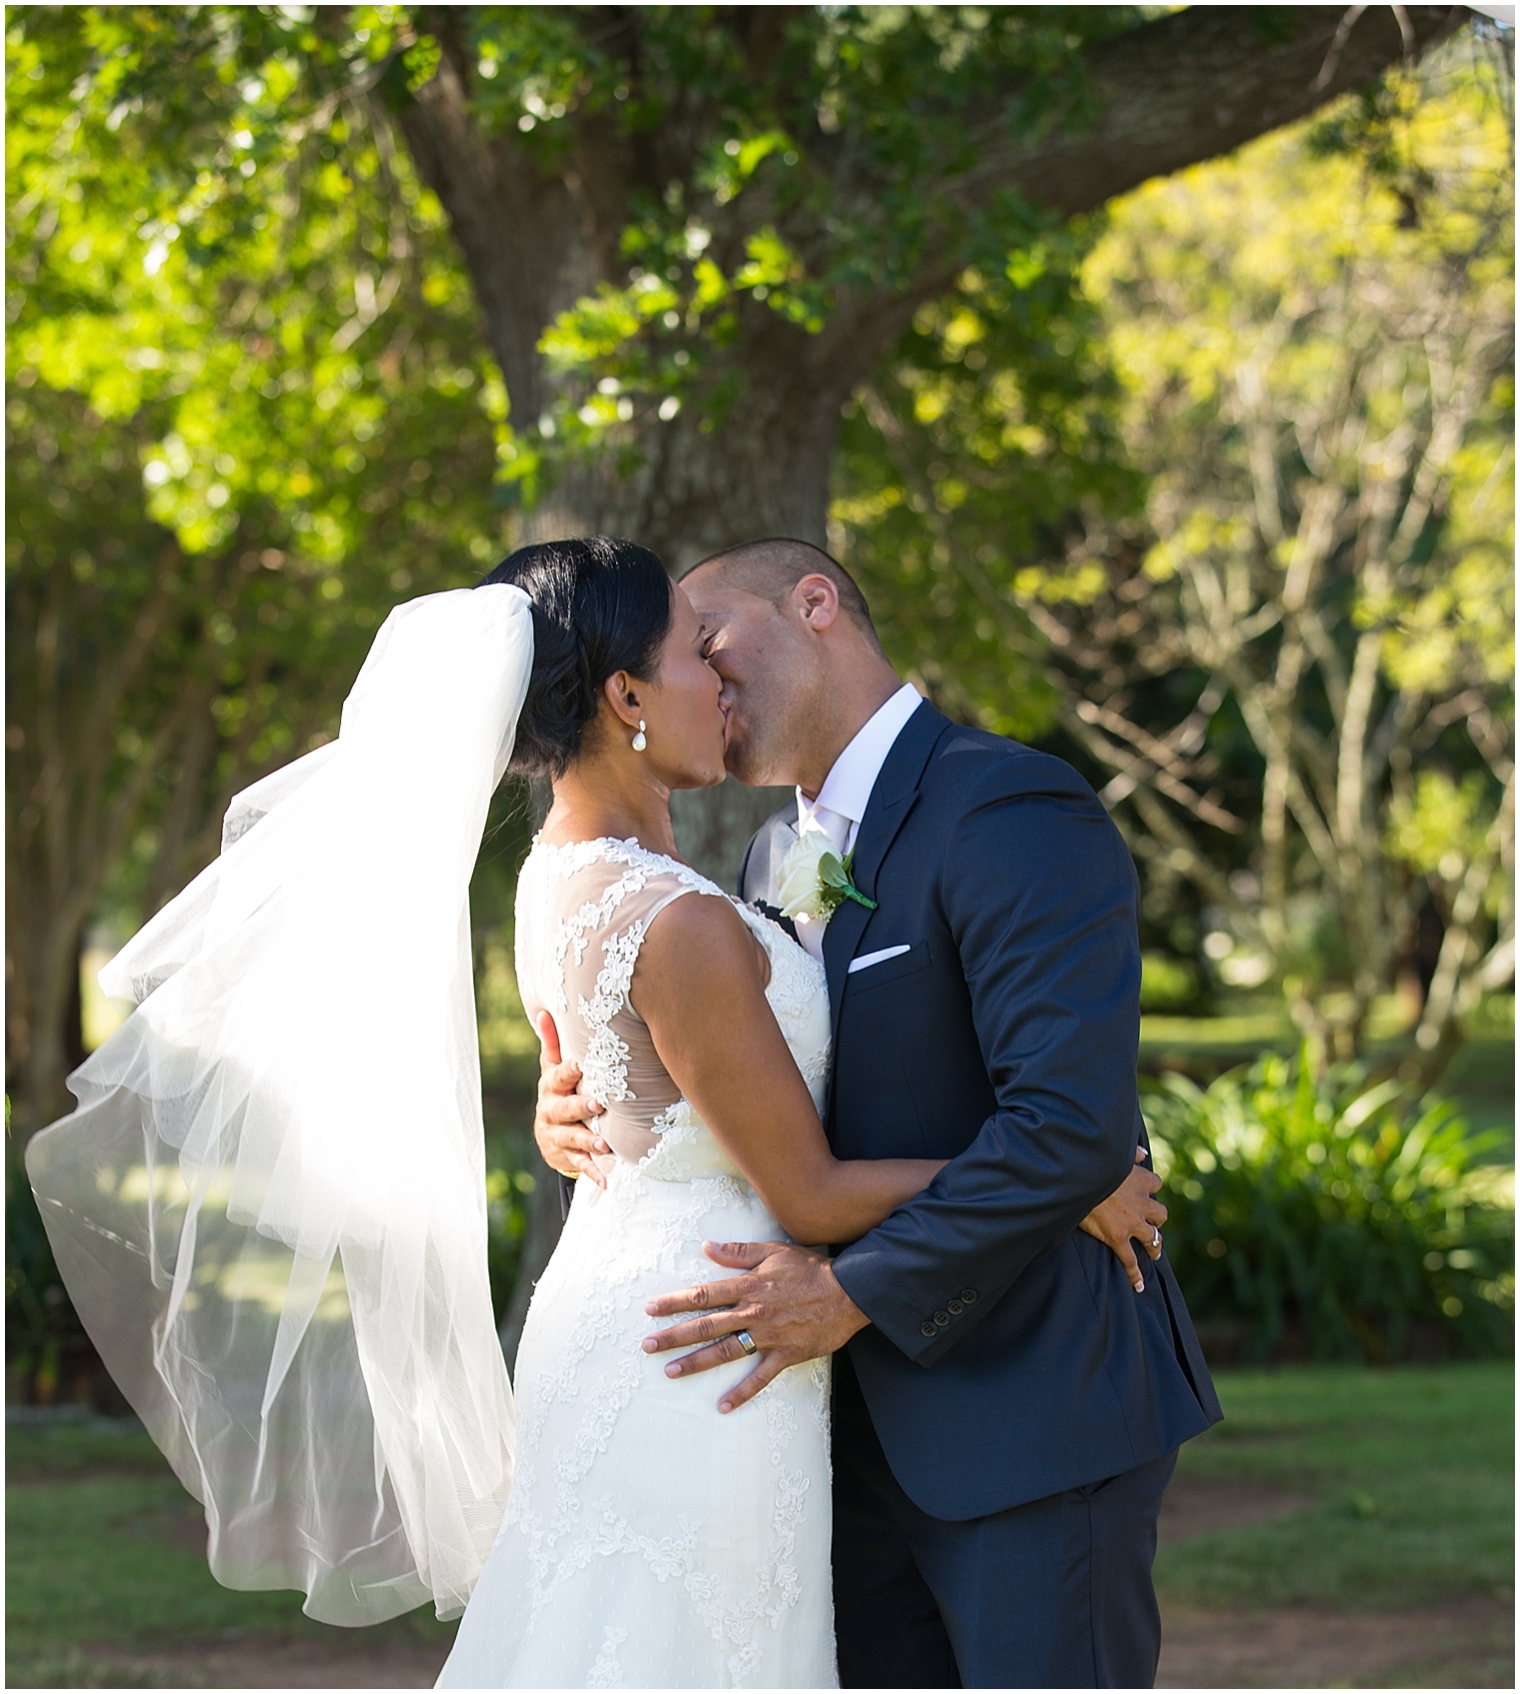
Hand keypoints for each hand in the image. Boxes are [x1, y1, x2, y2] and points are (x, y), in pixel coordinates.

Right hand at [532, 1010, 610, 1188]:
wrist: (548, 1135)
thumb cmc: (558, 1093)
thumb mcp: (552, 1070)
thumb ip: (552, 1044)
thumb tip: (544, 1010)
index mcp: (550, 1088)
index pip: (556, 1077)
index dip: (566, 1072)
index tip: (579, 1064)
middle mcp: (551, 1112)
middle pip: (564, 1109)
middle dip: (580, 1107)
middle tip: (598, 1104)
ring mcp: (557, 1136)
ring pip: (572, 1138)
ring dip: (588, 1141)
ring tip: (605, 1145)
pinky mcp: (565, 1156)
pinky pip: (580, 1164)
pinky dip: (593, 1173)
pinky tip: (606, 1180)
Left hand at [641, 1240, 869, 1413]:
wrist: (849, 1291)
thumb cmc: (810, 1268)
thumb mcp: (773, 1251)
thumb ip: (738, 1251)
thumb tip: (707, 1247)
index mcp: (748, 1286)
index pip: (703, 1295)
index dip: (674, 1302)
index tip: (651, 1310)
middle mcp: (753, 1312)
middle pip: (706, 1325)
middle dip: (674, 1336)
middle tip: (647, 1346)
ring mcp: (769, 1336)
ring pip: (725, 1351)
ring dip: (696, 1363)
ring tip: (671, 1372)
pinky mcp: (786, 1354)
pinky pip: (760, 1377)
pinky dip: (742, 1393)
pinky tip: (723, 1406)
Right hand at [1080, 1146, 1166, 1291]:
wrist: (1078, 1179)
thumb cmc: (1092, 1163)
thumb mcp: (1114, 1154)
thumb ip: (1131, 1154)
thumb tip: (1143, 1153)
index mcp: (1140, 1179)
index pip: (1155, 1184)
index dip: (1150, 1188)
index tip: (1145, 1191)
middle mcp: (1141, 1202)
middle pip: (1160, 1213)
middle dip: (1156, 1219)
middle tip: (1150, 1223)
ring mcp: (1132, 1222)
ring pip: (1153, 1238)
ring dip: (1155, 1245)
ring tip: (1154, 1251)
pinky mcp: (1118, 1238)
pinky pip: (1130, 1260)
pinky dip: (1135, 1274)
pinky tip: (1138, 1285)